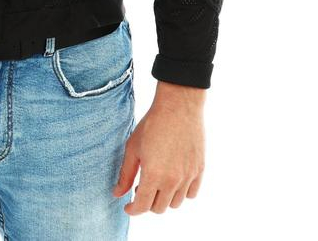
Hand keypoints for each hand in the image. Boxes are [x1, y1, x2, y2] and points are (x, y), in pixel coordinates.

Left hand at [112, 81, 205, 214]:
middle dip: (147, 203)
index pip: (142, 206)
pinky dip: (181, 193)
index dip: (133, 210)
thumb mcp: (133, 148)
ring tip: (156, 183)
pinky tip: (172, 180)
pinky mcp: (200, 170)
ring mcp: (188, 176)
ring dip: (163, 199)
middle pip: (159, 208)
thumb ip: (125, 174)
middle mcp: (173, 180)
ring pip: (175, 203)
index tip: (127, 207)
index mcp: (153, 175)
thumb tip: (117, 193)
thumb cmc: (152, 125)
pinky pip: (191, 194)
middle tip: (140, 189)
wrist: (178, 107)